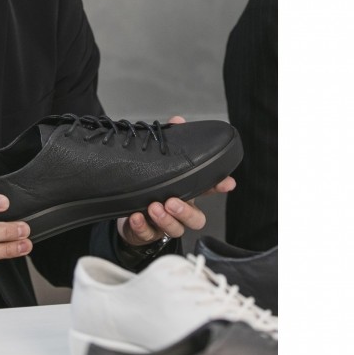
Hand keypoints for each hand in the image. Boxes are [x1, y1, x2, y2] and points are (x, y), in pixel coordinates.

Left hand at [117, 115, 236, 246]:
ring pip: (175, 229)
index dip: (218, 186)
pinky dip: (141, 226)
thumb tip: (178, 120)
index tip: (227, 182)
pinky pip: (147, 234)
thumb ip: (169, 142)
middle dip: (185, 211)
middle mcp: (178, 210)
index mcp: (184, 192)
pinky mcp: (146, 233)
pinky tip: (135, 217)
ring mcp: (164, 224)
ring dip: (165, 219)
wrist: (126, 212)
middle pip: (195, 219)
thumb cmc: (147, 185)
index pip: (205, 189)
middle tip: (171, 201)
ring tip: (153, 206)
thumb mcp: (158, 163)